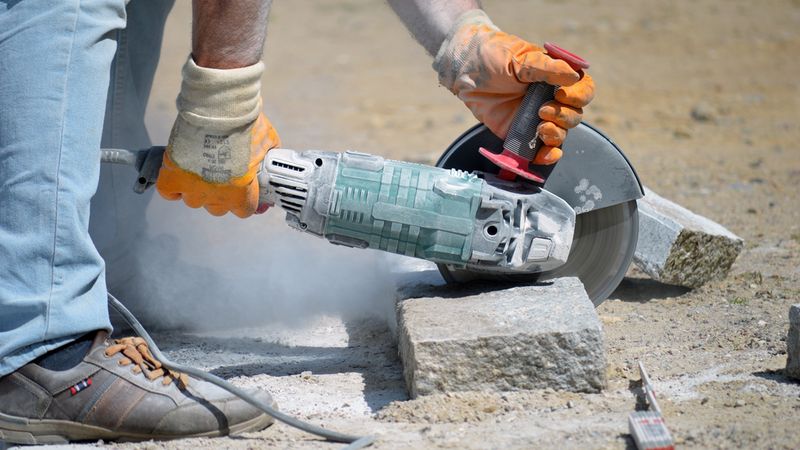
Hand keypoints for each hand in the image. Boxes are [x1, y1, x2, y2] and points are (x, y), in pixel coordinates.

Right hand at [156, 58, 278, 217]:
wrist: (217, 110)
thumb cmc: (246, 125)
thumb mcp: (268, 143)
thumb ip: (267, 158)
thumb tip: (269, 161)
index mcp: (241, 194)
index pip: (244, 211)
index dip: (244, 200)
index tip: (244, 190)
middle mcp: (217, 199)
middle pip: (217, 208)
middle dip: (221, 194)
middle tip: (221, 172)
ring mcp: (192, 191)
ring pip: (193, 200)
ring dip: (196, 188)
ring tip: (200, 166)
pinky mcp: (172, 179)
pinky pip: (169, 192)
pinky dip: (173, 186)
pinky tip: (179, 173)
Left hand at [433, 10, 594, 163]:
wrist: (465, 70)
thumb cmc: (494, 56)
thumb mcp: (520, 58)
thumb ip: (546, 68)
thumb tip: (574, 75)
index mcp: (557, 76)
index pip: (584, 89)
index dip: (579, 95)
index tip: (562, 94)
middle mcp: (552, 97)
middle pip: (575, 114)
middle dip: (564, 116)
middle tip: (542, 110)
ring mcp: (538, 117)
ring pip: (562, 133)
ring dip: (556, 134)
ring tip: (540, 127)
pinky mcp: (522, 133)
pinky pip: (542, 149)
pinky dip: (548, 155)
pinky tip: (544, 155)